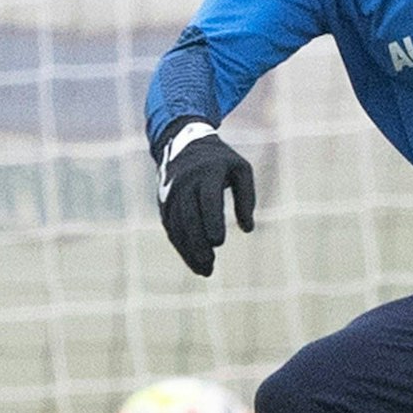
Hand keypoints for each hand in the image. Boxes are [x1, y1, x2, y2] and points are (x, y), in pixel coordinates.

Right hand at [156, 121, 255, 275]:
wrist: (183, 141)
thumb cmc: (220, 160)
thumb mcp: (240, 169)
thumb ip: (247, 197)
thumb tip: (248, 229)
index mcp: (207, 172)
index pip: (207, 200)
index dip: (211, 221)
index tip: (219, 243)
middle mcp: (185, 183)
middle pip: (189, 218)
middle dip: (198, 245)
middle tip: (210, 267)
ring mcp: (171, 193)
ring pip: (178, 227)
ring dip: (189, 251)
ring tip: (205, 270)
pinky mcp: (164, 203)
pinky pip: (171, 228)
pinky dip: (181, 246)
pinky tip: (194, 261)